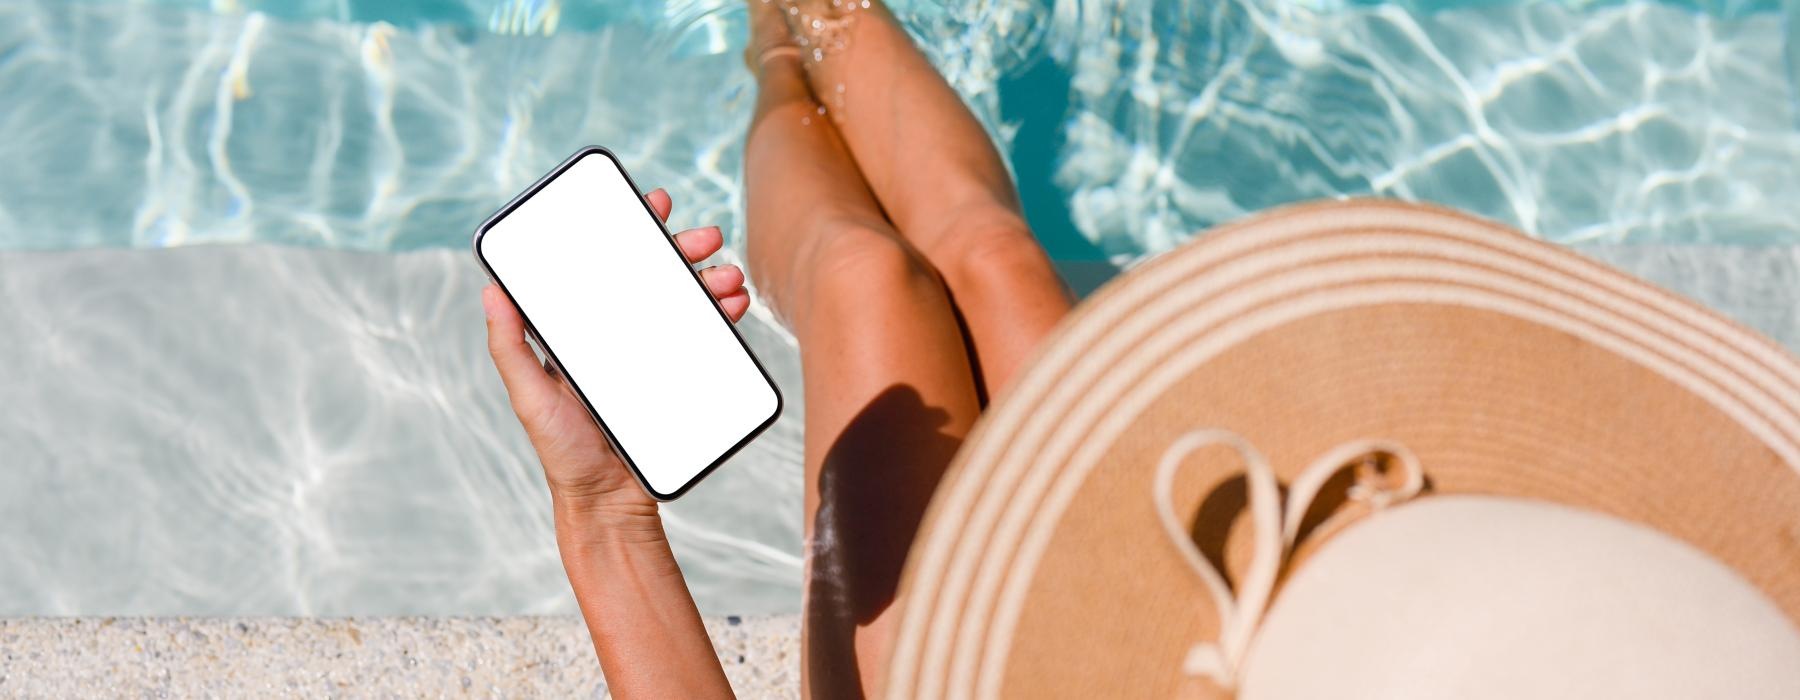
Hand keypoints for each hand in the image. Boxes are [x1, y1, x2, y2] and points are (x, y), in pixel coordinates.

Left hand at [482, 187, 749, 516]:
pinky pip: (704, 336)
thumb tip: (492, 289)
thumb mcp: (529, 398)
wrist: (609, 502)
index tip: (651, 205)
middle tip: (705, 237)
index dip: (629, 230)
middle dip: (682, 248)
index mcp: (583, 329)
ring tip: (728, 278)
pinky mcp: (679, 374)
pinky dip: (722, 315)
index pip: (606, 266)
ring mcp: (652, 352)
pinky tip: (734, 306)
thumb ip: (510, 347)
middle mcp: (619, 332)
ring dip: (710, 280)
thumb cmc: (562, 451)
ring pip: (684, 300)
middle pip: (653, 275)